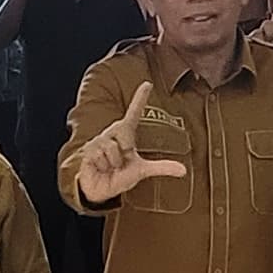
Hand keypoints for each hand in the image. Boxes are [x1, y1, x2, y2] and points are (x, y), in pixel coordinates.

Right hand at [72, 89, 190, 202]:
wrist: (101, 189)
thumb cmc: (120, 176)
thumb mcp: (142, 171)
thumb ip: (162, 168)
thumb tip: (184, 171)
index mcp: (126, 134)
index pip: (134, 112)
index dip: (140, 98)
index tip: (147, 83)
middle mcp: (113, 133)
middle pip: (126, 136)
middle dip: (124, 153)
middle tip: (120, 163)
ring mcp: (100, 140)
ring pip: (113, 149)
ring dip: (113, 163)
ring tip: (109, 167)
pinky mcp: (88, 149)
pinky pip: (101, 155)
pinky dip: (103, 166)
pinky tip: (99, 167)